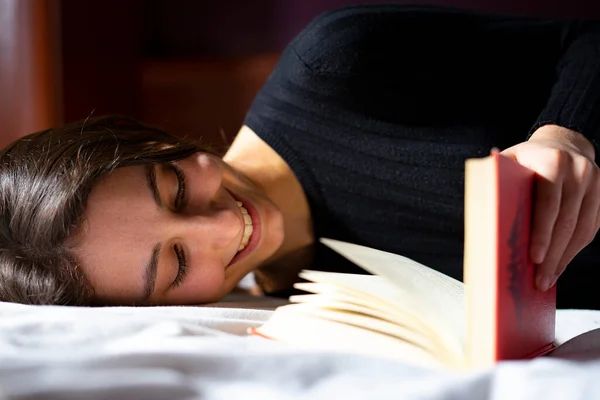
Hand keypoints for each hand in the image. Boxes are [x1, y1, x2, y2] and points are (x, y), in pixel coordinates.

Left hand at [500, 125, 599, 290]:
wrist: (562, 143)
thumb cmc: (525, 159)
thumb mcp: (509, 161)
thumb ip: (496, 179)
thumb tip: (484, 208)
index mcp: (553, 161)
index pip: (548, 203)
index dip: (542, 233)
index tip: (534, 258)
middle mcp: (579, 171)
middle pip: (566, 221)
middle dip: (552, 255)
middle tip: (539, 280)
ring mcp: (594, 184)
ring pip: (582, 229)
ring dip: (564, 259)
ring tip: (547, 280)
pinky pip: (590, 229)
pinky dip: (574, 250)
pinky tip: (559, 265)